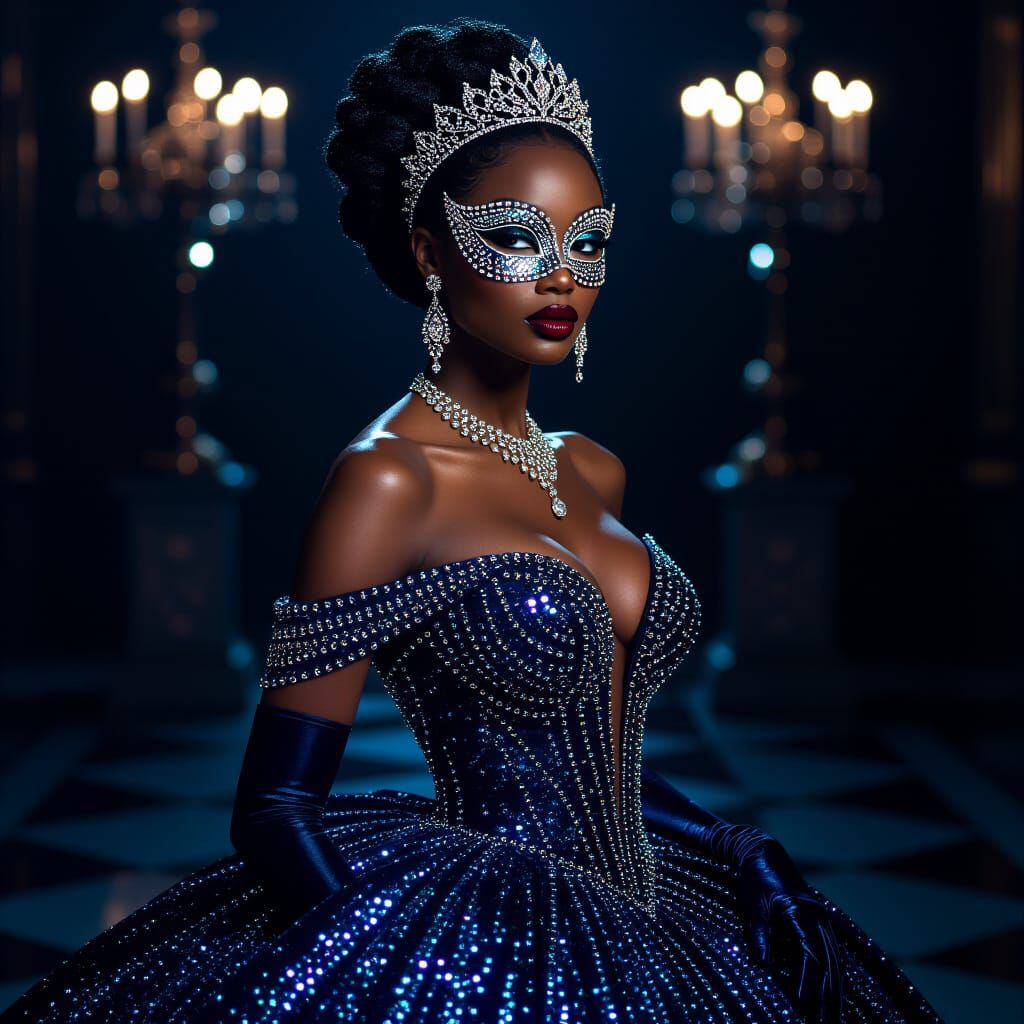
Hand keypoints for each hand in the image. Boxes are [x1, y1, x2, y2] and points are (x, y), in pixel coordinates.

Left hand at [731, 833, 845, 1023]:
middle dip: (828, 998)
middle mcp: (818, 918)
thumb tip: (762, 966)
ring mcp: (822, 921)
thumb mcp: (753, 906)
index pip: (810, 957)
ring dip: (835, 993)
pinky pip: (832, 955)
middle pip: (829, 965)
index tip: (801, 1007)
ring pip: (835, 963)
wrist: (763, 851)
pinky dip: (833, 978)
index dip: (808, 985)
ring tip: (832, 1019)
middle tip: (824, 1023)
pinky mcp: (820, 923)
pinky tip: (833, 996)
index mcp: (802, 913)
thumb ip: (760, 935)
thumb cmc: (755, 878)